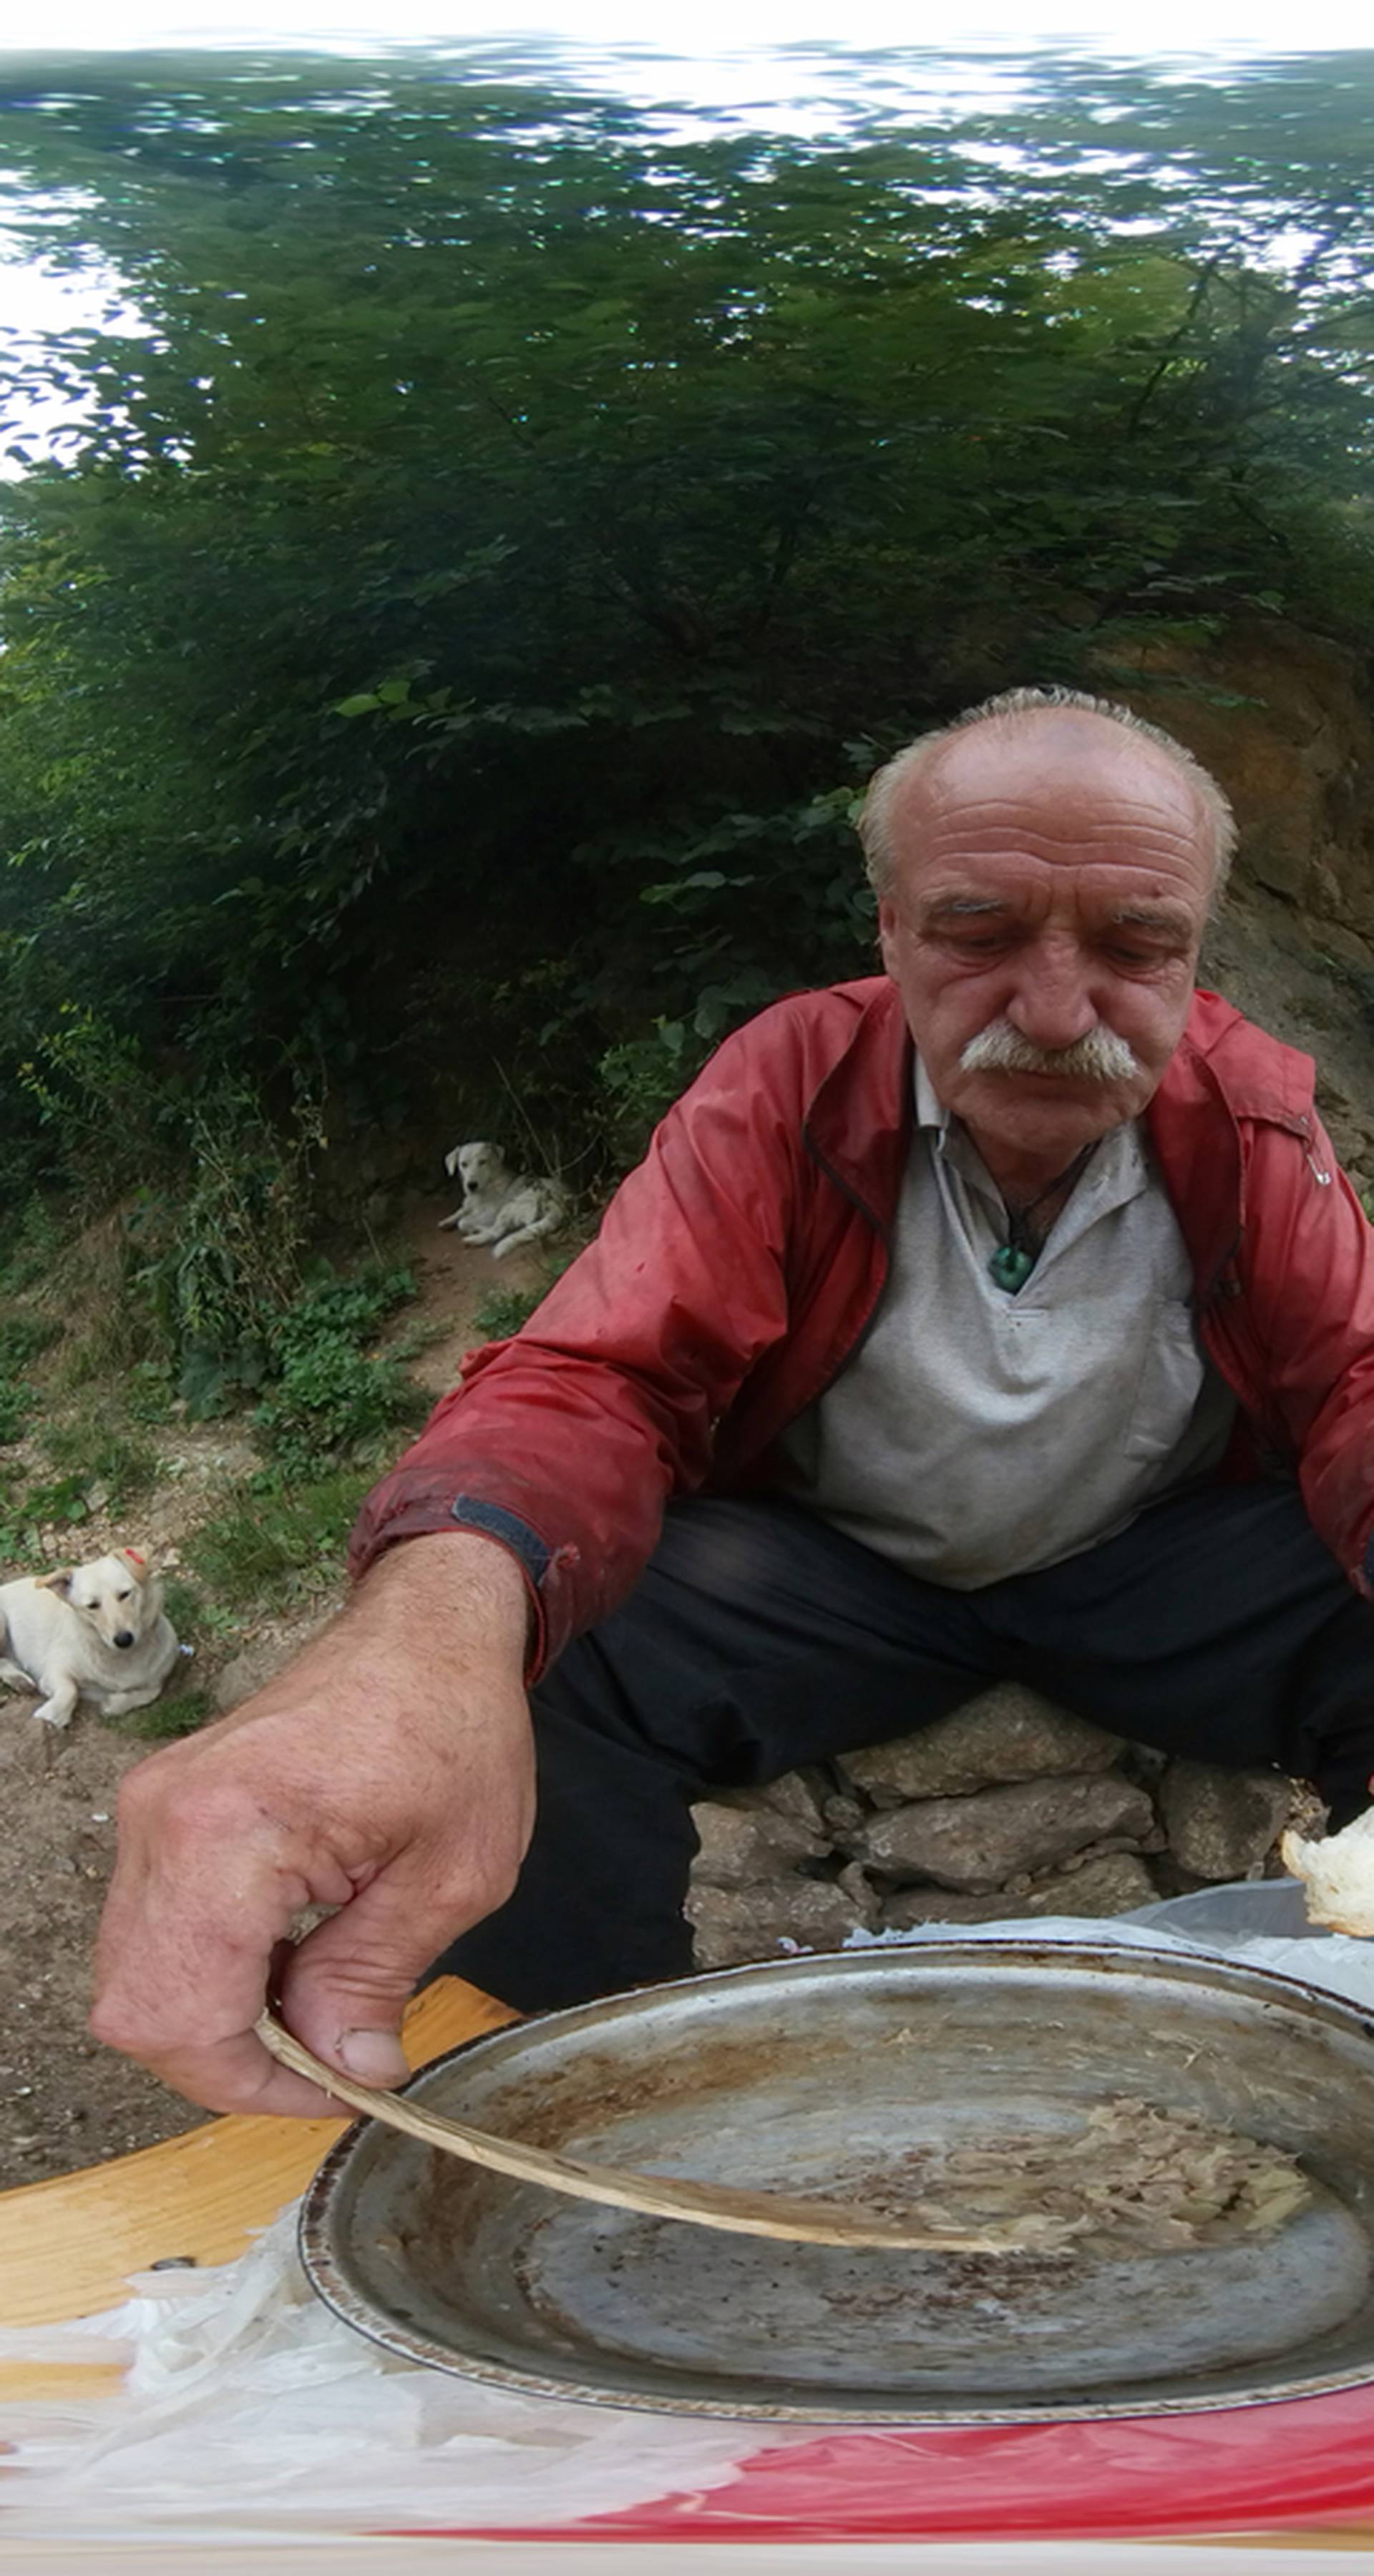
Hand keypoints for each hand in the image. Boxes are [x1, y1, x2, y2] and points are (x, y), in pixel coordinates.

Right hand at [89, 1534, 534, 2117]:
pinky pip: (154, 1930)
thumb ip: (378, 1978)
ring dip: (218, 2017)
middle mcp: (165, 1818)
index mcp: (230, 1829)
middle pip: (141, 2010)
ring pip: (138, 1978)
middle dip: (231, 2059)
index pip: (182, 2018)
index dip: (256, 2082)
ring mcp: (153, 1809)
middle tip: (330, 2053)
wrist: (427, 1629)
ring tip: (318, 1997)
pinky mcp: (163, 1809)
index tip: (339, 2085)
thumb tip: (347, 2071)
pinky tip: (290, 1958)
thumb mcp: (453, 1873)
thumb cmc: (454, 1724)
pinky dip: (211, 1971)